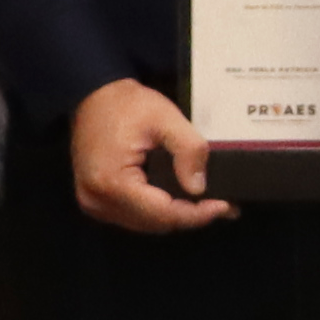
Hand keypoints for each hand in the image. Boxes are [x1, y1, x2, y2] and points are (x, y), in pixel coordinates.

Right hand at [72, 78, 230, 235]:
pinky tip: (178, 199)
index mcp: (111, 182)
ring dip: (175, 215)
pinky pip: (134, 215)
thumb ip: (188, 150)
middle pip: (155, 223)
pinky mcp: (96, 200)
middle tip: (223, 205)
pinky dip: (157, 211)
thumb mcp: (165, 118)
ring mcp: (94, 203)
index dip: (197, 214)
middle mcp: (97, 200)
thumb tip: (199, 188)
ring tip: (205, 203)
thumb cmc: (126, 104)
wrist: (94, 96)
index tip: (226, 206)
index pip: (162, 213)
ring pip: (146, 223)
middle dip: (190, 216)